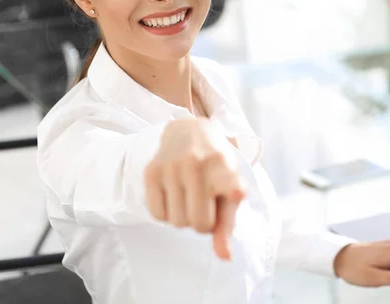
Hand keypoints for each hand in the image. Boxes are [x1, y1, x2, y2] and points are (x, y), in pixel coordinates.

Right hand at [144, 118, 246, 260]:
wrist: (187, 132)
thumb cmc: (215, 168)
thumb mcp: (228, 189)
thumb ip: (227, 224)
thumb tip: (225, 257)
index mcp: (224, 165)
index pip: (229, 182)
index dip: (234, 189)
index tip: (238, 192)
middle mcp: (197, 163)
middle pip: (200, 223)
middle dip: (203, 223)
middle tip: (205, 206)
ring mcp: (172, 166)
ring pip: (178, 222)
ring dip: (185, 218)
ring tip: (189, 198)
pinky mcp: (152, 171)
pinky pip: (158, 215)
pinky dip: (167, 213)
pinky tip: (174, 195)